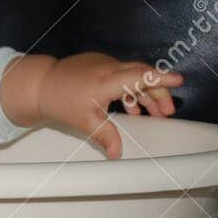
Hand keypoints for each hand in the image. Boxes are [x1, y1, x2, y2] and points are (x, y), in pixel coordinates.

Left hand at [2, 52, 182, 159]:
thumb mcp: (84, 122)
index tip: (179, 80)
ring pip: (133, 75)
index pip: (141, 75)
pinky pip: (121, 74)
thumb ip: (106, 137)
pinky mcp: (99, 64)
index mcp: (107, 80)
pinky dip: (131, 88)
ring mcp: (104, 63)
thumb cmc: (59, 100)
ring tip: (155, 113)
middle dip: (158, 92)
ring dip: (145, 92)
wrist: (39, 84)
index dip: (161, 78)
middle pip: (143, 76)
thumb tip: (117, 154)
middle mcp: (108, 67)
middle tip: (168, 111)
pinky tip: (132, 107)